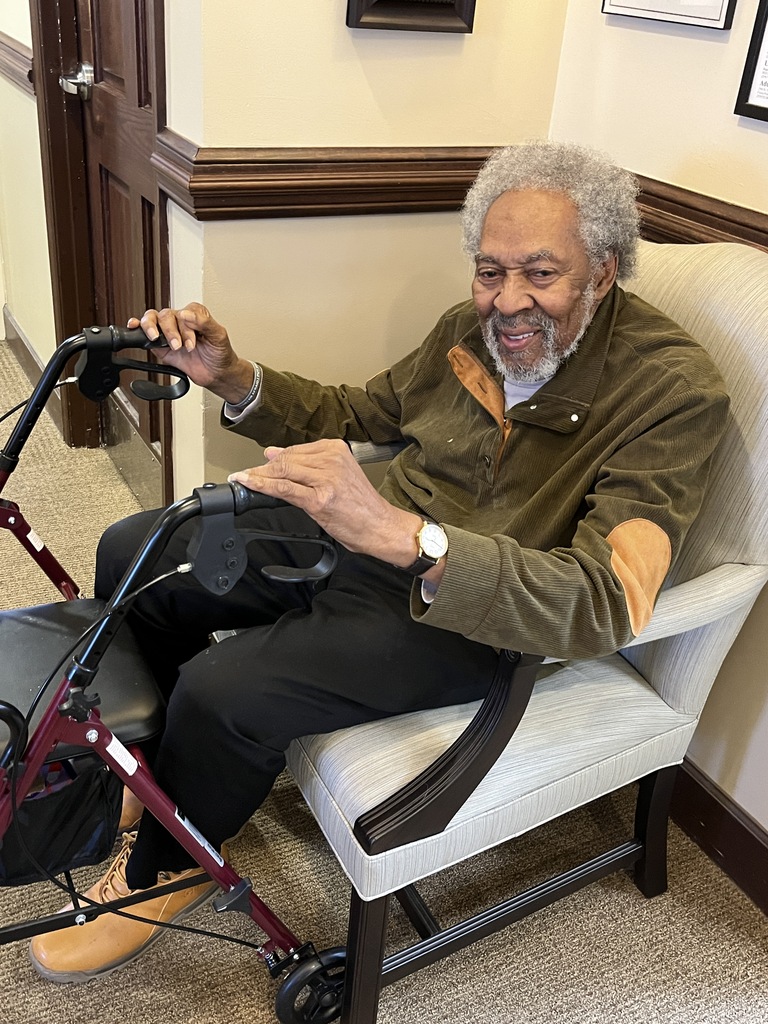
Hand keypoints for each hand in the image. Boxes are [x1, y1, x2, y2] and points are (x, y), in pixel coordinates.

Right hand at [127, 303, 254, 402]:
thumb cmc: (220, 353)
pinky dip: (137, 327)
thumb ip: (204, 322)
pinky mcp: (161, 346)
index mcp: (195, 314)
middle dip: (172, 332)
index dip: (185, 326)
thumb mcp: (219, 336)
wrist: (217, 373)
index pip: (182, 312)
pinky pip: (145, 334)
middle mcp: (180, 320)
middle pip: (166, 316)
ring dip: (153, 328)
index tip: (192, 342)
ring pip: (153, 319)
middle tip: (180, 346)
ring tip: (158, 339)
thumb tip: (186, 313)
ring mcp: (169, 332)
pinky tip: (134, 326)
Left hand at [228, 439, 425, 567]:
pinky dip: (262, 486)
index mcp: (336, 450)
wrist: (381, 527)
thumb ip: (307, 464)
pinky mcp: (319, 499)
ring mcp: (326, 479)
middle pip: (286, 459)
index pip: (295, 450)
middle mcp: (332, 460)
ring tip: (243, 480)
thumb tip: (274, 453)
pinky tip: (249, 484)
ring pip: (281, 472)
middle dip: (262, 468)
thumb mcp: (337, 476)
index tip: (258, 464)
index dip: (273, 459)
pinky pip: (283, 489)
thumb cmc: (362, 506)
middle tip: (246, 475)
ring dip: (258, 476)